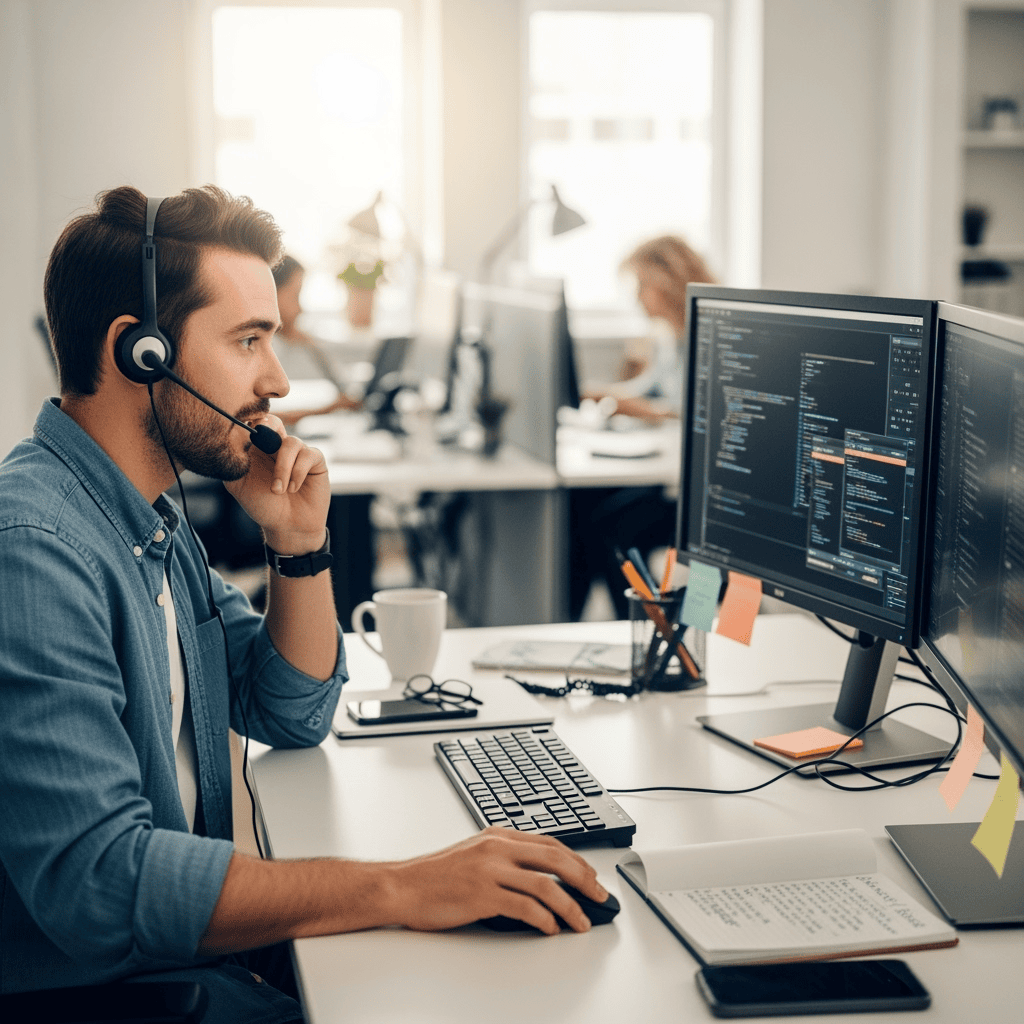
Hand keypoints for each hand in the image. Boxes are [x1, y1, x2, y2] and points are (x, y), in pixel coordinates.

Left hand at [224, 413, 329, 552]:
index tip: (244, 433)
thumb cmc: (263, 506)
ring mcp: (297, 453)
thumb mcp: (239, 485)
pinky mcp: (315, 461)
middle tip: (261, 442)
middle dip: (267, 430)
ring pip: (291, 443)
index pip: (252, 425)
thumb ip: (234, 462)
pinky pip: (308, 455)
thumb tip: (235, 438)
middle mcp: (277, 447)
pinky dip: (297, 472)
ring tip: (278, 490)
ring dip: (283, 468)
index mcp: (256, 449)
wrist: (288, 527)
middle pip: (273, 422)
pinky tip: (293, 488)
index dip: (249, 423)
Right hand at [384, 827, 608, 934]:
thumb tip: (539, 877)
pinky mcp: (482, 894)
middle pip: (554, 859)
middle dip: (584, 879)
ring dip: (570, 906)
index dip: (576, 860)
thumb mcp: (474, 854)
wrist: (403, 886)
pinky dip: (544, 920)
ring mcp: (490, 870)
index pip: (549, 843)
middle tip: (599, 896)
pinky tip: (551, 928)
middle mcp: (497, 848)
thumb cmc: (436, 875)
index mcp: (498, 835)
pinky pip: (524, 907)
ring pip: (545, 885)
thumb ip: (505, 858)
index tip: (591, 877)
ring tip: (581, 921)